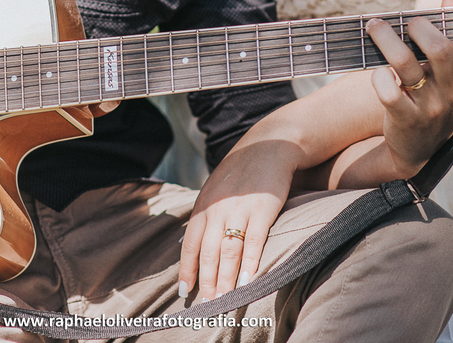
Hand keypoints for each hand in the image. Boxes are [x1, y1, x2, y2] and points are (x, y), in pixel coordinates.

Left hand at [178, 137, 298, 300]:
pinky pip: (255, 241)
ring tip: (225, 300)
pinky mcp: (263, 210)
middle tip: (208, 305)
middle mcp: (217, 210)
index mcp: (203, 207)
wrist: (267, 147)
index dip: (187, 270)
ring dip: (226, 279)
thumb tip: (189, 244)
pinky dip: (251, 264)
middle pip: (208, 253)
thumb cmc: (239, 174)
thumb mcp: (213, 191)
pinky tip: (248, 281)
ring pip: (229, 251)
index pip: (189, 245)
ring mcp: (240, 210)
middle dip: (207, 282)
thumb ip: (204, 217)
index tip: (185, 292)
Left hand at [366, 0, 452, 175]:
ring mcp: (429, 107)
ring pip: (406, 64)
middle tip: (407, 21)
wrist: (418, 149)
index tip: (449, 30)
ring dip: (386, 39)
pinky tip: (376, 71)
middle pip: (439, 51)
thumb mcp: (451, 70)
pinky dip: (378, 76)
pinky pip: (389, 92)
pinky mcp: (404, 119)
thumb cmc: (435, 96)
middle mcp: (452, 93)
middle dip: (420, 28)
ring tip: (374, 26)